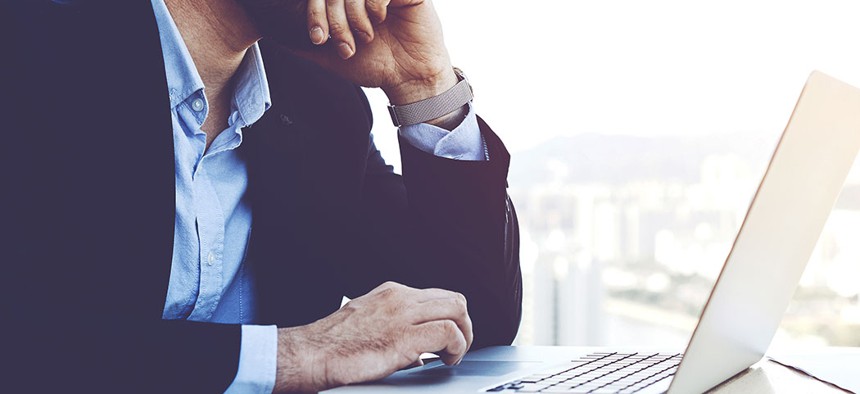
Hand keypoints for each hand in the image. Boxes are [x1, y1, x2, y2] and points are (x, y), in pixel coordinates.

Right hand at [273, 282, 473, 392]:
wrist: (311, 354)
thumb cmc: (332, 346)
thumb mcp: (367, 326)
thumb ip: (394, 331)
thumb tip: (419, 354)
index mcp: (391, 293)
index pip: (437, 296)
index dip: (450, 318)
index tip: (449, 338)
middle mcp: (399, 297)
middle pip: (453, 299)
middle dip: (463, 324)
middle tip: (458, 348)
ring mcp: (402, 314)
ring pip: (456, 310)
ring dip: (464, 335)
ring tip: (455, 355)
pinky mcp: (404, 336)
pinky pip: (447, 332)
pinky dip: (456, 346)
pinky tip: (447, 360)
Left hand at [297, 0, 457, 104]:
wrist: (408, 77)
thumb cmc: (375, 64)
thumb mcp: (331, 56)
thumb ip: (303, 43)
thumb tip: (273, 35)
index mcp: (345, 2)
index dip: (314, 14)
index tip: (318, 39)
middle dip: (334, 20)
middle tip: (344, 45)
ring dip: (354, 16)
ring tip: (365, 38)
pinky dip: (374, 4)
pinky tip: (381, 19)